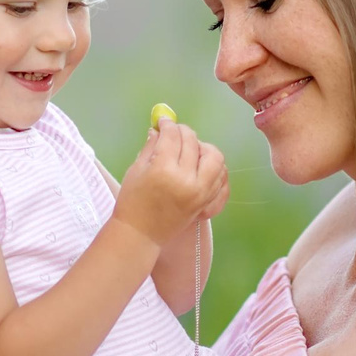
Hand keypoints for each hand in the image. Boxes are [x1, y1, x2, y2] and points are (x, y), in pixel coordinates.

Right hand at [116, 121, 228, 247]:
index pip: (173, 136)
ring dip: (204, 149)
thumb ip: (151, 146)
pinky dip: (216, 169)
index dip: (168, 124)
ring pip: (215, 158)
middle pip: (194, 143)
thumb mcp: (136, 169)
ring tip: (191, 151)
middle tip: (175, 133)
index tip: (164, 121)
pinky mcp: (207, 202)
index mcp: (164, 170)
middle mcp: (186, 180)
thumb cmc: (132, 201)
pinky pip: (222, 180)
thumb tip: (160, 128)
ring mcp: (201, 193)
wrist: (141, 234)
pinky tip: (202, 167)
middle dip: (184, 133)